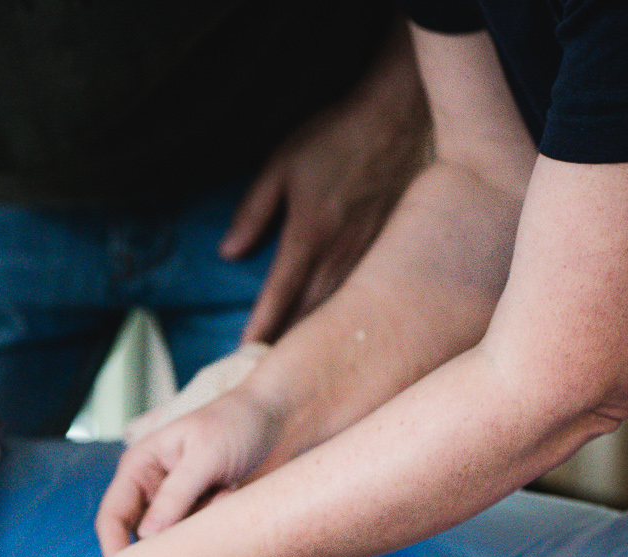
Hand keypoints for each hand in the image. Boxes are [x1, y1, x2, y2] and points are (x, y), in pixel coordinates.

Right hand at [96, 388, 280, 556]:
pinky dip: (214, 528)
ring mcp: (177, 506)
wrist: (280, 420)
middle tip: (186, 551)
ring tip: (223, 495)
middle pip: (138, 535)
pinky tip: (231, 496)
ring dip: (195, 531)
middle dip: (162, 544)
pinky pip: (197, 539)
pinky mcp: (201, 515)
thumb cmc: (237, 423)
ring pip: (171, 541)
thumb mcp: (205, 456)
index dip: (114, 546)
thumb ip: (176, 495)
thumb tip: (147, 535)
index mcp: (139, 468)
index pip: (112, 516)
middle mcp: (152, 490)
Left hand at [220, 30, 428, 342]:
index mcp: (310, 235)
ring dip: (319, 335)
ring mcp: (371, 250)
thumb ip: (253, 212)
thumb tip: (229, 253)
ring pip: (341, 306)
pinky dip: (349, 314)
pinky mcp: (392, 245)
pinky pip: (367, 291)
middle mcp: (342, 251)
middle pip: (311, 311)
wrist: (398, 114)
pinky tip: (343, 329)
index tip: (244, 351)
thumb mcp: (280, 166)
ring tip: (300, 363)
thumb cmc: (335, 136)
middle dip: (288, 342)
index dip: (261, 326)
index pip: (280, 294)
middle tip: (266, 371)